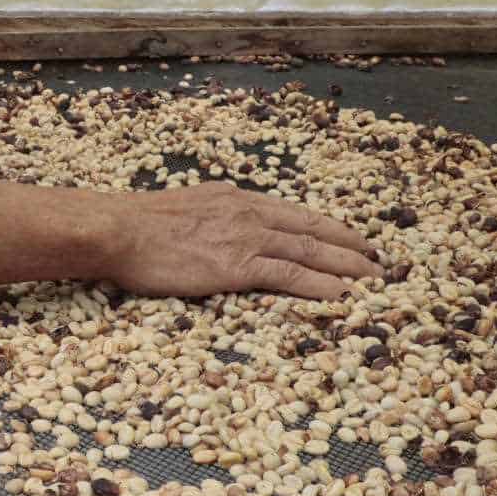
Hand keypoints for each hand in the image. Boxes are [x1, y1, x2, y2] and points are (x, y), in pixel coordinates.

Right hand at [104, 184, 378, 299]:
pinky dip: (321, 286)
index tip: (350, 237)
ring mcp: (245, 238)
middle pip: (312, 228)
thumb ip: (210, 218)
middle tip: (377, 261)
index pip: (294, 212)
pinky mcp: (237, 266)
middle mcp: (248, 214)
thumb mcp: (183, 209)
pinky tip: (343, 296)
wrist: (118, 230)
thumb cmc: (138, 227)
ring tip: (374, 280)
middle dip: (349, 245)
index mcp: (236, 199)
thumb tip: (217, 232)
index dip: (328, 225)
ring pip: (310, 250)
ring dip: (347, 266)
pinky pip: (290, 276)